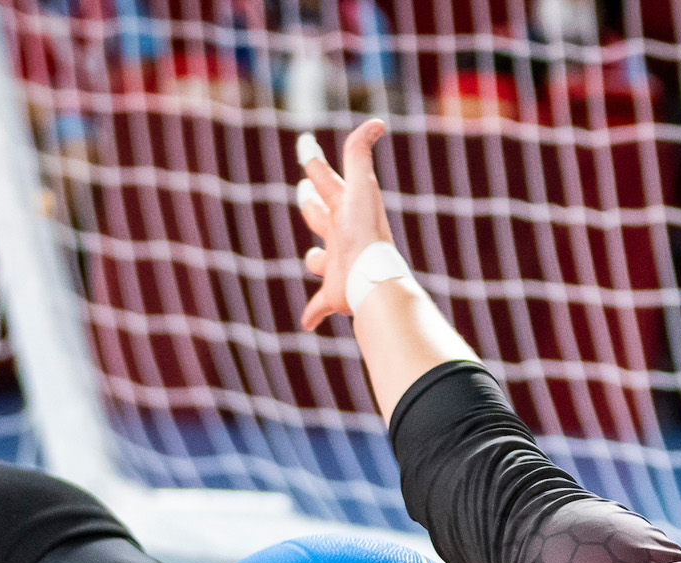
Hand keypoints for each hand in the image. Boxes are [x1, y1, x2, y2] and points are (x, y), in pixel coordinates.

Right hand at [294, 118, 393, 331]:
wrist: (373, 281)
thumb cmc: (363, 234)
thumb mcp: (359, 188)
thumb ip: (359, 154)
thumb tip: (377, 122)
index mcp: (344, 212)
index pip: (327, 183)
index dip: (314, 164)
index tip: (305, 146)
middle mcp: (341, 238)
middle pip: (321, 218)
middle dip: (311, 206)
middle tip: (303, 194)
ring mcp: (337, 268)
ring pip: (321, 261)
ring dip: (315, 260)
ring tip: (312, 260)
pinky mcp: (334, 296)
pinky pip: (319, 306)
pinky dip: (312, 314)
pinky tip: (306, 323)